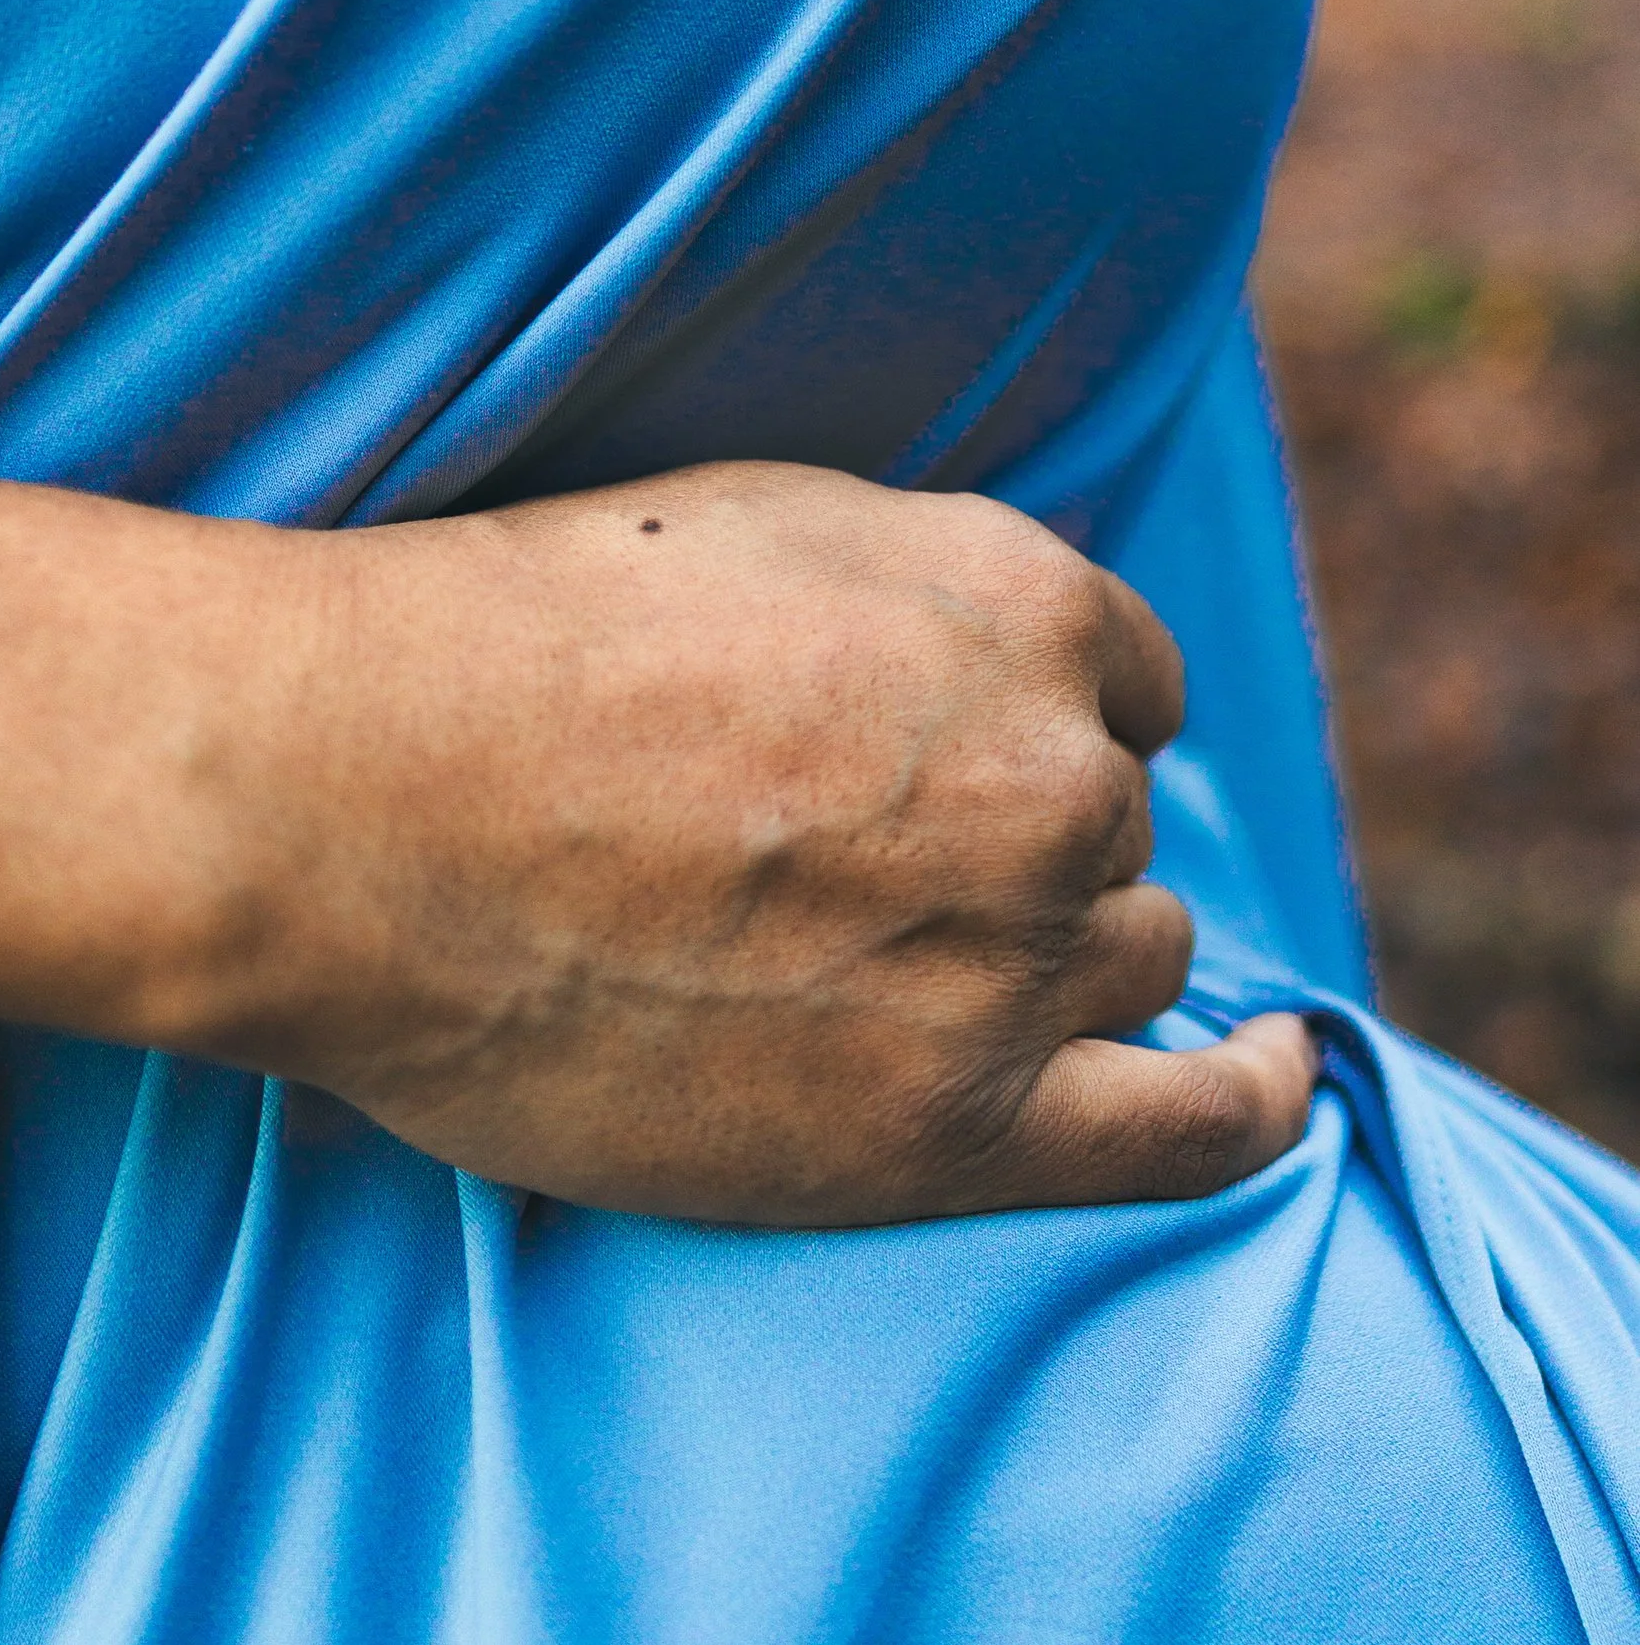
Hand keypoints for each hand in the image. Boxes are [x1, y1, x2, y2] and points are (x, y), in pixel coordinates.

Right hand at [216, 463, 1315, 1224]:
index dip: (1033, 717)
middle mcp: (1054, 771)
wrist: (364, 800)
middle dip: (1014, 837)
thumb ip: (919, 587)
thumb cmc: (519, 640)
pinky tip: (1281, 1080)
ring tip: (889, 962)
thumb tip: (1006, 660)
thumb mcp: (755, 515)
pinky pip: (1190, 1129)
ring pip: (1124, 955)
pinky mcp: (956, 1123)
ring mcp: (1015, 955)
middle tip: (851, 860)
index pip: (1117, 679)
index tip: (947, 755)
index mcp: (1017, 601)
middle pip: (1109, 824)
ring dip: (1040, 954)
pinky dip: (1254, 1101)